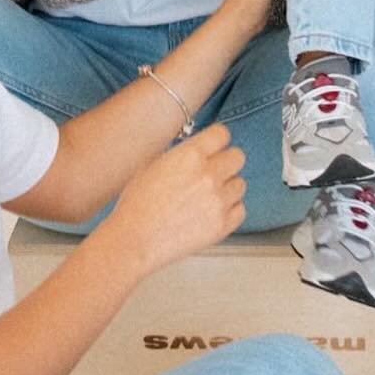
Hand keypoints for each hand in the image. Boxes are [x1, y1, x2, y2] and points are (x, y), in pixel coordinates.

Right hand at [106, 123, 246, 270]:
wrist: (134, 240)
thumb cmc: (137, 205)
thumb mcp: (153, 165)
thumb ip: (181, 155)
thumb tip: (197, 151)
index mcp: (189, 155)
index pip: (222, 134)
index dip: (217, 141)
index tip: (214, 147)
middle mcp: (208, 175)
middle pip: (238, 157)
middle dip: (226, 162)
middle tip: (213, 172)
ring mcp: (218, 201)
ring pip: (240, 184)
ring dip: (227, 187)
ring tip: (207, 196)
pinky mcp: (222, 225)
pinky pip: (240, 210)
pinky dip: (230, 210)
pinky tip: (212, 212)